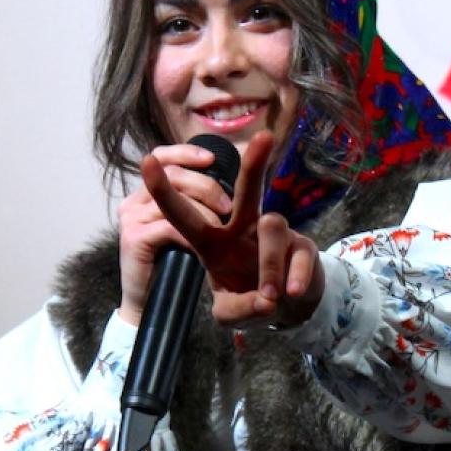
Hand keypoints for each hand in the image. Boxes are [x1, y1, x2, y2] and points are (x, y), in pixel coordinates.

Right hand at [116, 143, 236, 326]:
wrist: (151, 305)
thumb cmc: (174, 264)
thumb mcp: (186, 227)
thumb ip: (195, 202)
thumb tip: (228, 181)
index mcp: (146, 194)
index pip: (164, 157)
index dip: (187, 152)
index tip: (213, 158)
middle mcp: (134, 201)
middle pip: (174, 173)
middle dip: (207, 186)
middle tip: (229, 207)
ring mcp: (131, 219)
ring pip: (174, 200)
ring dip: (205, 212)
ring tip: (224, 226)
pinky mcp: (133, 239)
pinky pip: (169, 227)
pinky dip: (191, 235)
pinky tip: (204, 246)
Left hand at [139, 131, 323, 328]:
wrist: (286, 310)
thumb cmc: (248, 299)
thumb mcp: (231, 312)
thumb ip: (237, 310)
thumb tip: (266, 300)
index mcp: (213, 241)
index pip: (184, 213)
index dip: (164, 190)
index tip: (146, 160)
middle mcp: (243, 229)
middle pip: (248, 191)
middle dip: (253, 165)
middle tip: (265, 137)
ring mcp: (277, 234)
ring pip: (272, 228)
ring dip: (268, 268)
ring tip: (269, 298)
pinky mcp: (303, 246)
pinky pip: (298, 255)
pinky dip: (294, 277)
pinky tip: (292, 292)